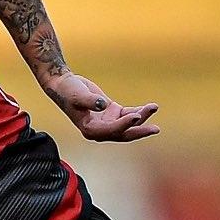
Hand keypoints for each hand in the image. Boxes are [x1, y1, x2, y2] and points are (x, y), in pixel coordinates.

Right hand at [43, 72, 159, 142]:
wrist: (64, 85)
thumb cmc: (68, 91)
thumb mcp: (76, 95)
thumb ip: (90, 101)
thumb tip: (103, 105)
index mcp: (89, 129)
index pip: (111, 130)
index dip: (124, 124)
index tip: (137, 115)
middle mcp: (99, 129)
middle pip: (123, 134)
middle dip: (139, 131)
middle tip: (155, 129)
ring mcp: (107, 121)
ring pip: (128, 124)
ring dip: (142, 118)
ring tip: (154, 107)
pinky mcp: (111, 113)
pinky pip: (128, 115)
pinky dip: (139, 111)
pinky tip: (150, 107)